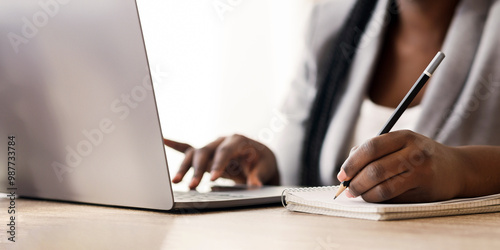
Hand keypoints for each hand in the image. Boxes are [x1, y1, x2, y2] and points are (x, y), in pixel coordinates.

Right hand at [164, 135, 279, 188]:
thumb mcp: (265, 168)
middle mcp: (221, 140)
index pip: (225, 152)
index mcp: (237, 140)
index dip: (218, 164)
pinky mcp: (205, 153)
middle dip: (198, 170)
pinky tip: (163, 141)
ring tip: (176, 181)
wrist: (259, 158)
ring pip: (195, 154)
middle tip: (193, 186)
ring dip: (185, 167)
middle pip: (206, 153)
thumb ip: (258, 175)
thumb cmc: (262, 161)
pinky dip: (175, 144)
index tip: (212, 178)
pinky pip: (188, 147)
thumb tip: (255, 184)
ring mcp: (211, 146)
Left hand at [337, 130, 465, 202]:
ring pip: (382, 184)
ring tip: (357, 193)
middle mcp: (413, 151)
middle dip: (355, 180)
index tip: (341, 174)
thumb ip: (375, 151)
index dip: (352, 162)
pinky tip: (371, 197)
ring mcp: (421, 170)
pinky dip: (376, 198)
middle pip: (374, 168)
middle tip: (347, 188)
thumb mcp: (401, 144)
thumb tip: (346, 168)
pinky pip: (392, 195)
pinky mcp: (424, 187)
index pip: (370, 148)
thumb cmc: (419, 156)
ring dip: (363, 192)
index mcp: (404, 136)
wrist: (456, 168)